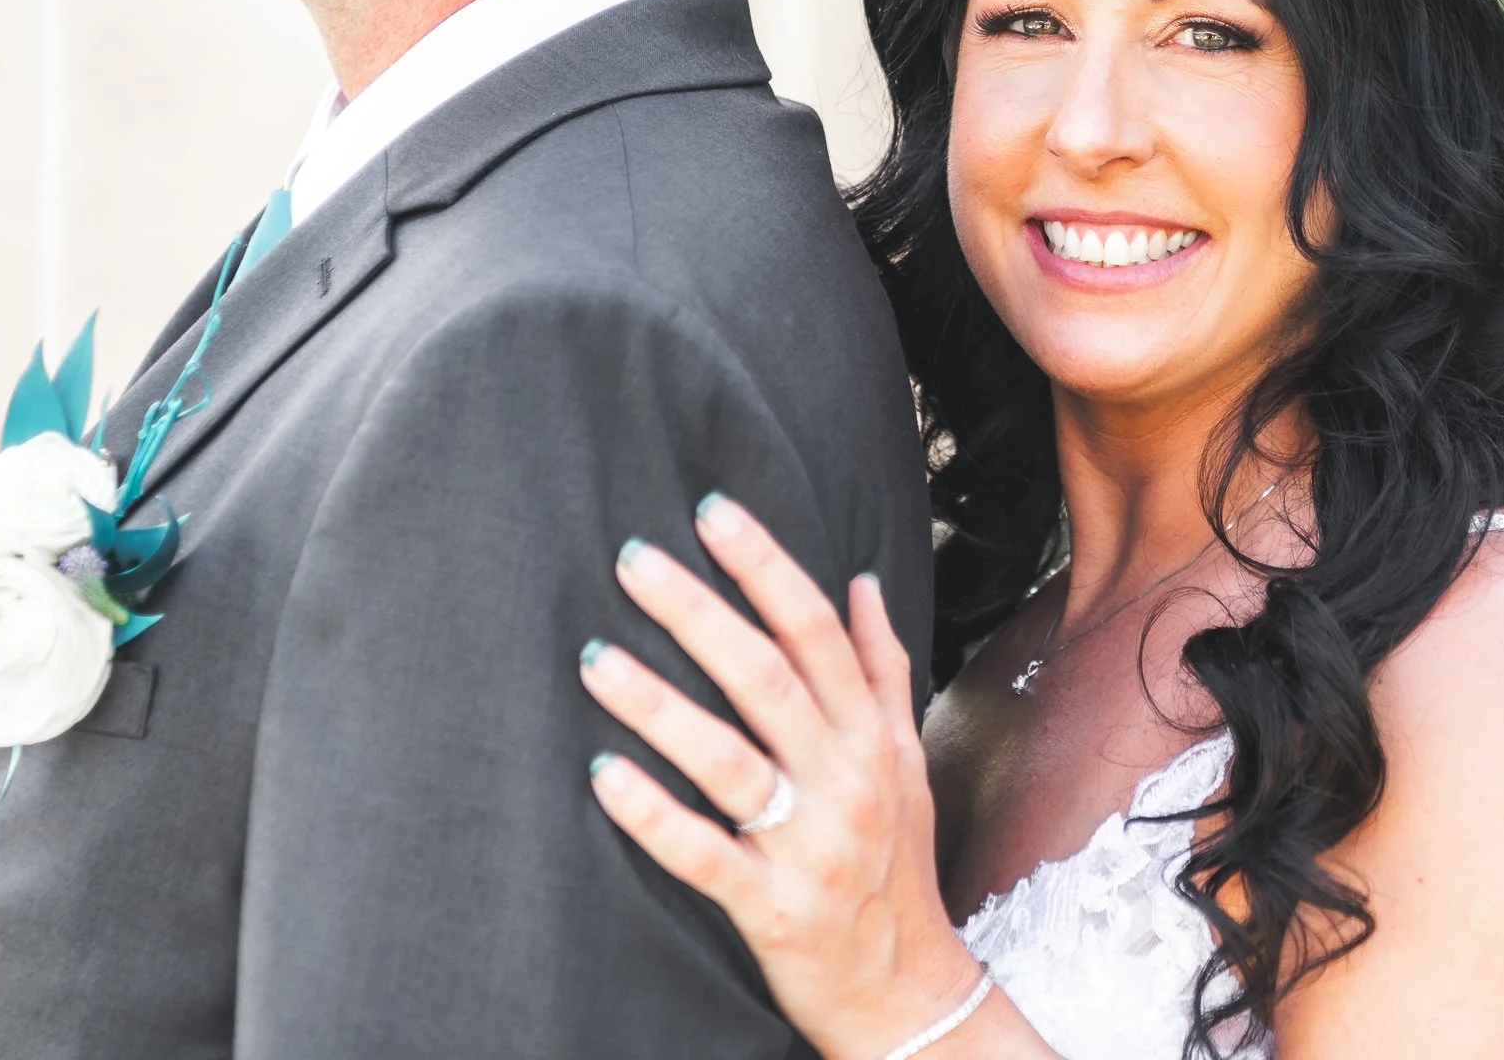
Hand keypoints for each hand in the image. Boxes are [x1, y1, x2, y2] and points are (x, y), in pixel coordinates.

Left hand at [581, 494, 988, 1059]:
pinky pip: (704, 856)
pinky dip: (654, 816)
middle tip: (632, 559)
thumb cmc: (895, 864)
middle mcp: (845, 779)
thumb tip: (862, 581)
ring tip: (594, 658)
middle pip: (766, 678)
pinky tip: (602, 778)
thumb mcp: (905, 760)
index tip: (711, 512)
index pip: (815, 630)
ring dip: (658, 706)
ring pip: (728, 761)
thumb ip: (881, 669)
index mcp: (870, 735)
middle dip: (698, 612)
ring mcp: (810, 845)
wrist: (909, 991)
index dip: (765, 566)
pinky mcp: (773, 908)